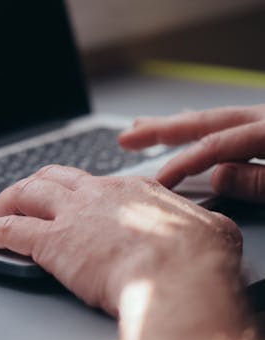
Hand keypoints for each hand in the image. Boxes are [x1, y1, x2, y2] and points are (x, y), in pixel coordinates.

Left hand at [0, 165, 240, 314]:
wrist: (179, 275)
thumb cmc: (199, 258)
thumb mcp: (209, 229)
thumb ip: (195, 222)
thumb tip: (201, 226)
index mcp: (131, 190)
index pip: (90, 182)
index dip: (72, 189)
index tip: (65, 198)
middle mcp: (96, 195)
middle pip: (50, 178)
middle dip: (29, 187)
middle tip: (16, 199)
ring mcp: (71, 216)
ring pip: (24, 196)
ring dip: (1, 203)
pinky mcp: (52, 242)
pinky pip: (8, 231)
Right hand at [118, 104, 264, 201]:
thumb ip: (260, 181)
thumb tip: (219, 177)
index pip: (213, 145)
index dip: (181, 164)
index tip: (159, 182)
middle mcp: (264, 118)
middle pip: (203, 122)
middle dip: (160, 130)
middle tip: (127, 137)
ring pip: (212, 119)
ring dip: (175, 124)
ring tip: (142, 125)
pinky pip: (226, 122)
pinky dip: (201, 124)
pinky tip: (188, 121)